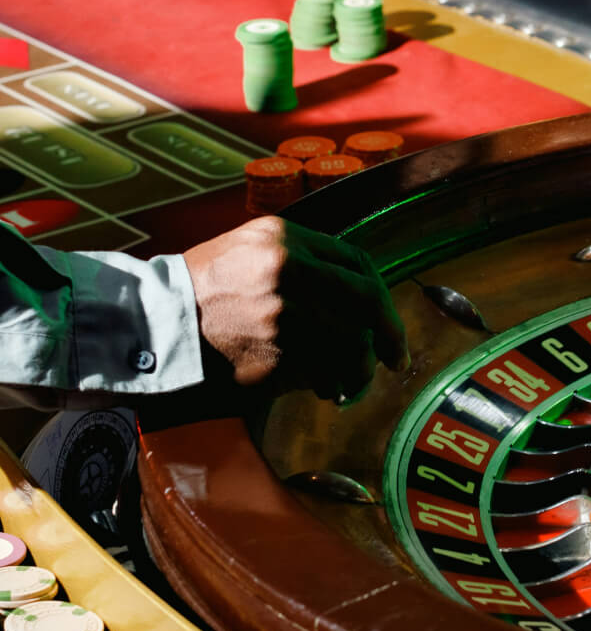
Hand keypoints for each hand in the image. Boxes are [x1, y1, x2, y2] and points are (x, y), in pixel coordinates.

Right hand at [183, 216, 408, 401]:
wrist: (153, 325)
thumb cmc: (202, 289)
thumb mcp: (247, 248)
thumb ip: (299, 258)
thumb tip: (354, 290)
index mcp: (284, 239)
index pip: (357, 262)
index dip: (378, 293)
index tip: (386, 318)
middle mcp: (290, 271)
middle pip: (366, 301)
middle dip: (389, 333)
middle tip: (396, 357)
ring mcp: (284, 314)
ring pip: (352, 343)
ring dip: (359, 370)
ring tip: (350, 382)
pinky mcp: (276, 356)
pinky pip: (325, 373)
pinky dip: (333, 385)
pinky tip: (324, 390)